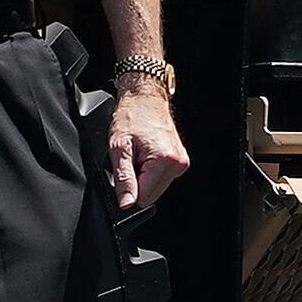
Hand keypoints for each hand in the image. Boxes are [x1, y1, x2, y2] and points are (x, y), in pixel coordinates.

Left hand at [103, 88, 190, 217]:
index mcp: (165, 161)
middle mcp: (178, 163)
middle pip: (151, 195)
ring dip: (144, 176)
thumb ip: (123, 179)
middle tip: (133, 158)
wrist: (145, 98)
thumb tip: (126, 203)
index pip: (143, 198)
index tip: (127, 166)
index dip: (128, 188)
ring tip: (140, 154)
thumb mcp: (119, 148)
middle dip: (138, 181)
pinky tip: (147, 154)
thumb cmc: (132, 116)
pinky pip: (161, 178)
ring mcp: (181, 163)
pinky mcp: (180, 161)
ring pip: (156, 188)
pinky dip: (151, 171)